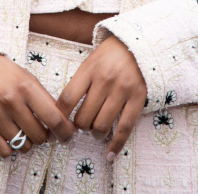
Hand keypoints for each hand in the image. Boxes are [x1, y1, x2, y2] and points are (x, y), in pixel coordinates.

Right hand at [0, 53, 75, 156]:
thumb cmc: (3, 74)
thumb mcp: (27, 78)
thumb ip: (44, 100)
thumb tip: (63, 126)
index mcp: (26, 86)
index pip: (54, 117)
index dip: (64, 131)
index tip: (67, 136)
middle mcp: (11, 101)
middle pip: (39, 135)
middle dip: (44, 136)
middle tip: (40, 129)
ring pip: (23, 145)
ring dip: (27, 142)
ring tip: (22, 130)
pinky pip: (4, 151)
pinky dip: (11, 148)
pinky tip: (10, 136)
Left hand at [55, 34, 146, 159]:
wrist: (138, 43)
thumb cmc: (110, 55)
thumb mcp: (90, 61)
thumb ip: (79, 83)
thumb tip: (65, 114)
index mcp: (89, 69)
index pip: (67, 99)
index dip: (60, 118)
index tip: (58, 125)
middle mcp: (105, 80)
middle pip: (84, 117)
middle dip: (80, 127)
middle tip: (82, 124)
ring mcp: (122, 90)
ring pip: (101, 125)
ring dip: (95, 134)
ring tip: (96, 130)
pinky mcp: (138, 98)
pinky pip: (125, 128)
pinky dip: (116, 144)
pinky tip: (110, 153)